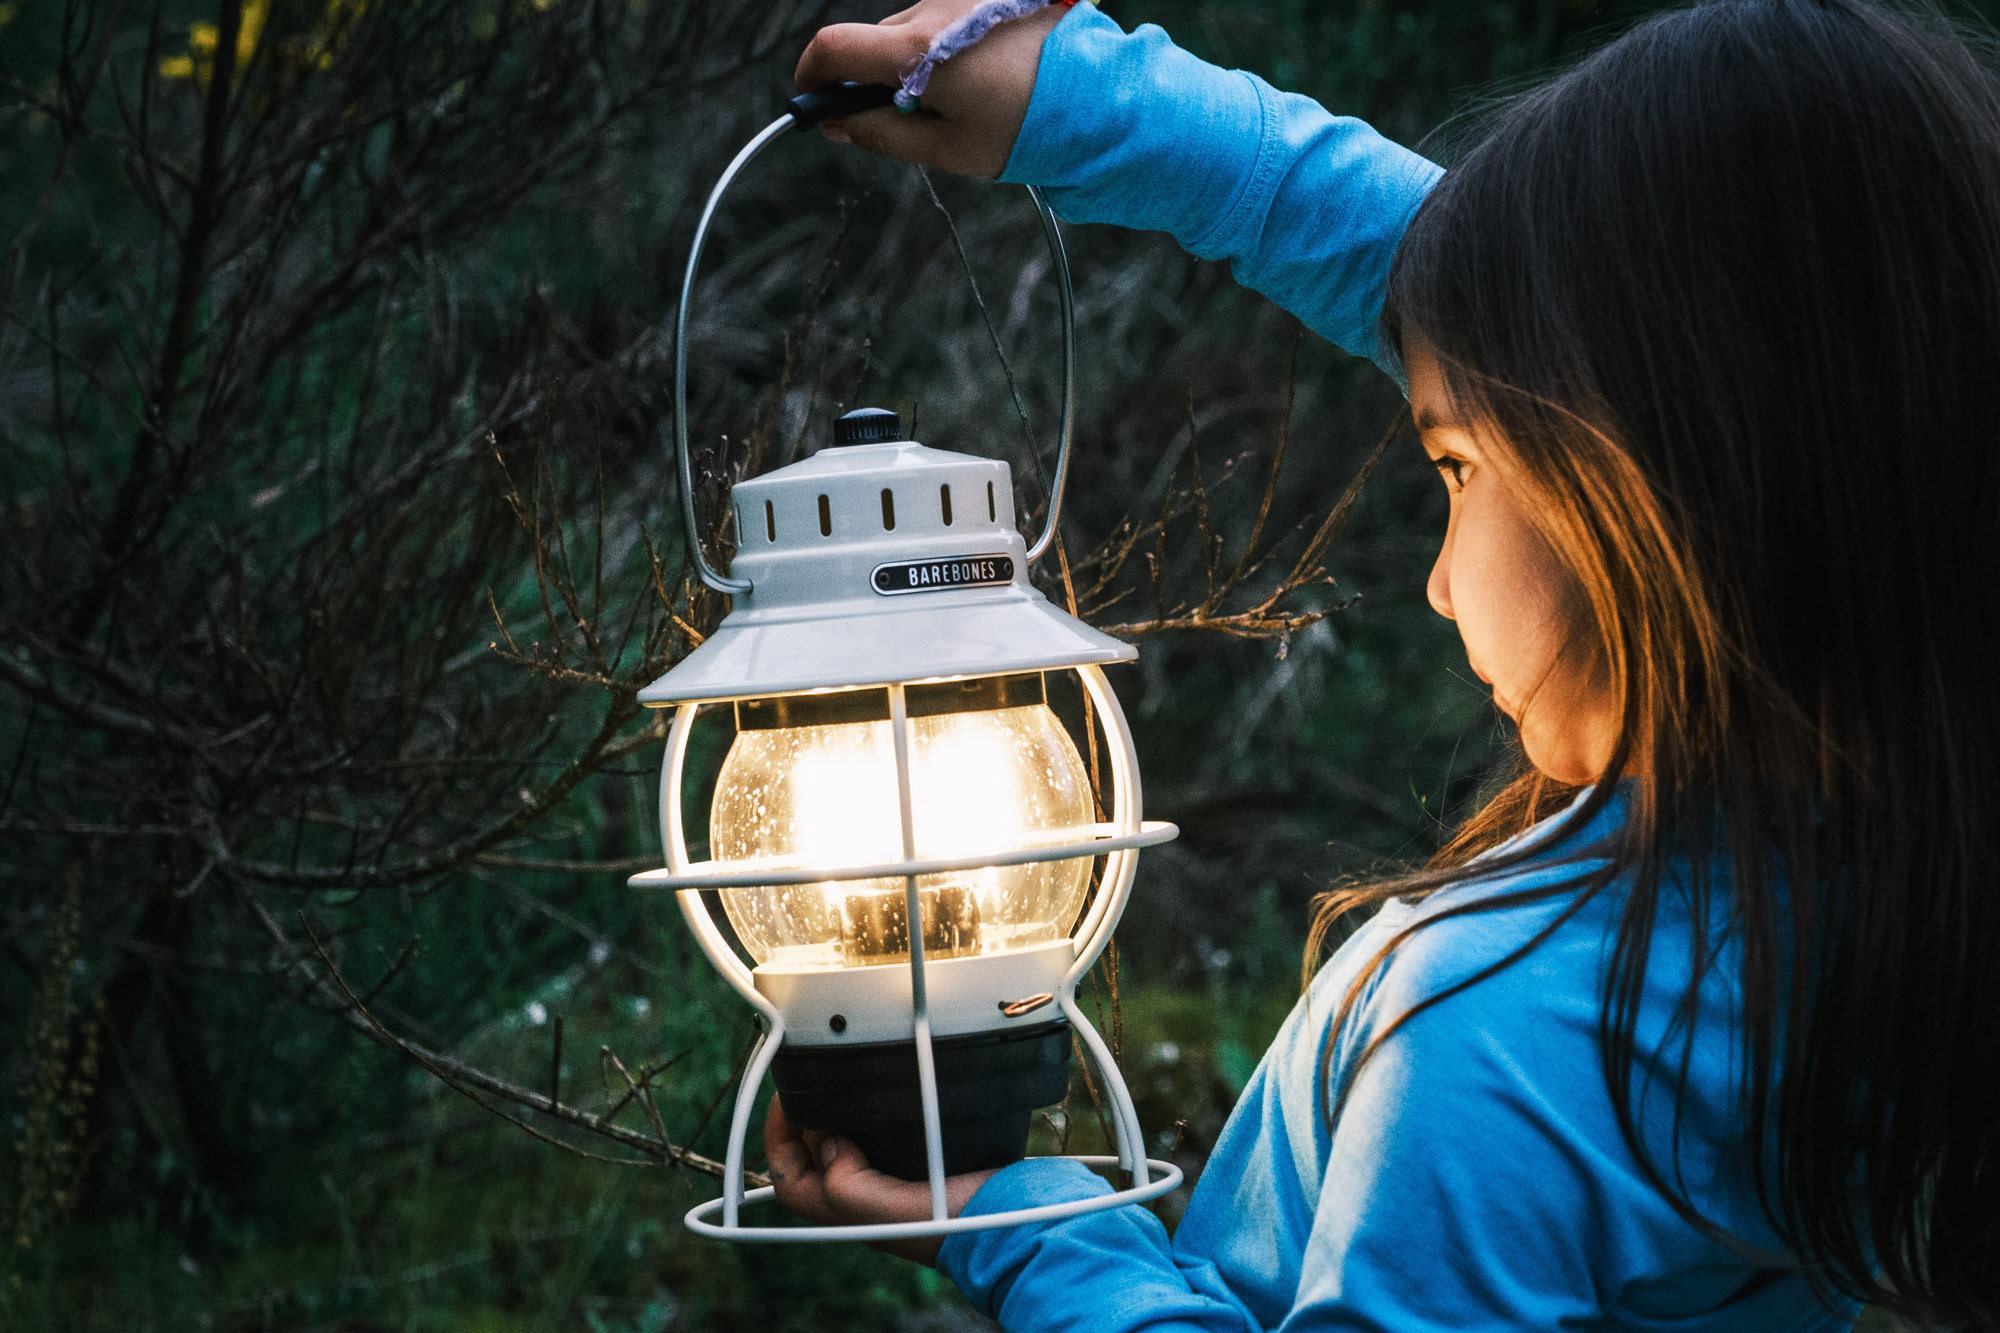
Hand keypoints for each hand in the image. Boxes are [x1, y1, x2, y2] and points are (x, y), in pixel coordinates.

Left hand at [764, 1094, 999, 1264]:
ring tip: (840, 1077)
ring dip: (838, 1111)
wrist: (1012, 1222)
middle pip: (814, 1154)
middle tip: (812, 1075)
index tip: (788, 1096)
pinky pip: (881, 1134)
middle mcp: (863, 1198)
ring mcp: (890, 1180)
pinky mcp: (919, 1163)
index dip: (778, 1136)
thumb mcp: (889, 1212)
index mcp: (847, 1214)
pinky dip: (873, 1112)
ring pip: (846, 1141)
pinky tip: (884, 1091)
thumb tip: (828, 1142)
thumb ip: (848, 1186)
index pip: (788, 1176)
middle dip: (807, 1116)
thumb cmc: (954, 1225)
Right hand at [793, 0, 1068, 177]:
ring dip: (914, 62)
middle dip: (871, 78)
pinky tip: (982, 76)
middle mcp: (934, 9)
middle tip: (903, 119)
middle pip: (873, 41)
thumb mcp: (946, 149)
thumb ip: (881, 134)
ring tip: (962, 101)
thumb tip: (837, 124)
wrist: (1099, 98)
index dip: (811, 76)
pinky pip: (947, 18)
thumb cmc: (1025, 130)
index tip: (813, 102)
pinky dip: (947, 46)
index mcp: (916, 50)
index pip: (833, 48)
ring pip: (911, 29)